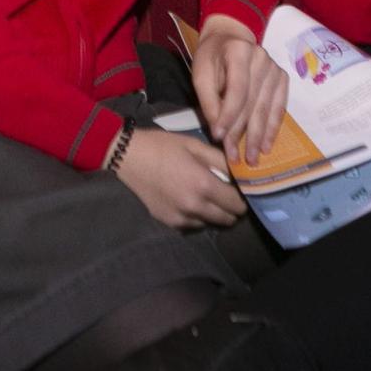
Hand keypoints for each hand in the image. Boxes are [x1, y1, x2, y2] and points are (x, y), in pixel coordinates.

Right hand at [112, 128, 245, 228]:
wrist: (128, 157)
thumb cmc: (162, 147)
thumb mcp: (195, 145)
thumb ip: (221, 160)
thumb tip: (241, 172)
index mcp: (204, 185)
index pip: (237, 204)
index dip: (243, 197)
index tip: (240, 189)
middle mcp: (195, 206)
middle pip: (228, 219)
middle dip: (232, 208)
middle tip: (226, 193)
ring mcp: (181, 218)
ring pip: (211, 224)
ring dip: (214, 213)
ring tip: (206, 196)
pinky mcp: (170, 222)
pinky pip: (194, 225)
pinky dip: (197, 216)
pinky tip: (188, 200)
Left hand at [190, 16, 287, 166]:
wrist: (229, 38)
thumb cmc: (211, 58)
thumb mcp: (201, 75)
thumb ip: (209, 101)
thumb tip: (220, 132)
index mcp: (239, 51)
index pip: (236, 89)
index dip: (229, 116)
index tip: (219, 138)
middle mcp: (262, 57)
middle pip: (252, 102)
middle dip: (242, 132)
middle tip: (235, 157)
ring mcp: (275, 68)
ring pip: (266, 108)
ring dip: (259, 136)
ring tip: (253, 158)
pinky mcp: (282, 78)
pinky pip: (279, 107)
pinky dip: (272, 128)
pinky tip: (267, 144)